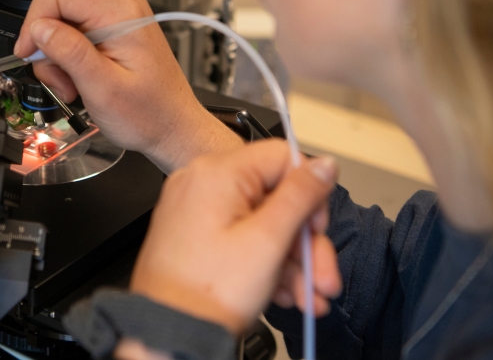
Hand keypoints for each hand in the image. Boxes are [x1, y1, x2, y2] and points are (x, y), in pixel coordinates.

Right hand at [14, 0, 240, 171]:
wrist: (171, 125)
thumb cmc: (149, 113)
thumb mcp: (103, 89)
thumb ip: (70, 53)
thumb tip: (38, 27)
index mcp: (119, 12)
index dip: (34, 22)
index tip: (29, 53)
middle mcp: (119, 4)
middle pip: (55, 7)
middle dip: (48, 47)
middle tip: (61, 81)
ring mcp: (115, 13)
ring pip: (60, 22)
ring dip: (58, 58)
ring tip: (75, 86)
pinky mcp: (110, 26)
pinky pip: (72, 32)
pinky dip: (68, 58)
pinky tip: (82, 79)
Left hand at [128, 141, 341, 334]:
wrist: (169, 334)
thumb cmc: (204, 293)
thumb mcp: (267, 241)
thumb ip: (301, 196)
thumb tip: (324, 163)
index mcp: (217, 173)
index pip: (284, 158)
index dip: (310, 194)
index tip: (316, 229)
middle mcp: (203, 184)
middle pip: (276, 197)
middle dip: (305, 242)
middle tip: (321, 277)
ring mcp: (197, 210)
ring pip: (262, 223)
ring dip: (291, 261)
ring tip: (307, 296)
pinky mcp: (196, 235)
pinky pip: (242, 237)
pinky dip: (266, 263)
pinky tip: (283, 292)